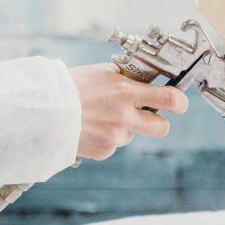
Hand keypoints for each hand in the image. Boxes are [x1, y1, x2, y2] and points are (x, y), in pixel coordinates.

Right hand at [69, 62, 187, 160]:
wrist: (44, 110)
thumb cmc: (70, 86)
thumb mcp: (102, 73)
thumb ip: (127, 78)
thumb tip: (147, 79)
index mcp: (126, 92)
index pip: (170, 99)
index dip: (180, 101)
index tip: (179, 101)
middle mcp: (124, 117)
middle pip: (162, 127)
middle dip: (159, 122)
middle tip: (150, 114)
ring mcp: (115, 136)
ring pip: (132, 134)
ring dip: (124, 127)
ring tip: (100, 115)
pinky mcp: (104, 151)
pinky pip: (114, 144)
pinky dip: (106, 137)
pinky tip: (90, 126)